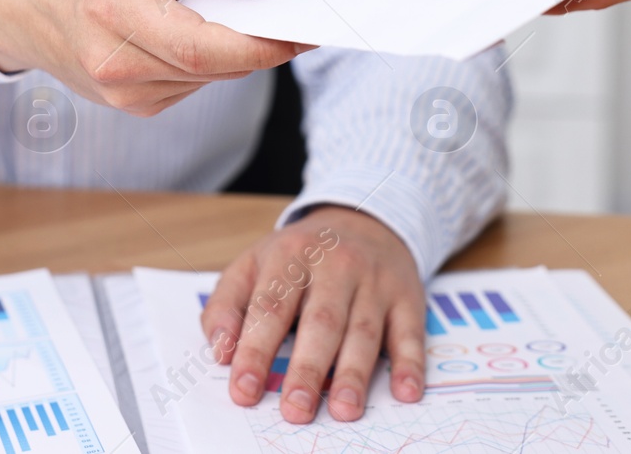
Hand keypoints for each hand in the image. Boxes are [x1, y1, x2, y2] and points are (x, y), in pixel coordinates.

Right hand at [0, 0, 310, 114]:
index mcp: (117, 13)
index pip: (206, 49)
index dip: (263, 44)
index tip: (306, 27)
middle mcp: (115, 65)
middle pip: (215, 68)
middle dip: (260, 41)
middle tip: (291, 9)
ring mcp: (121, 94)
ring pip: (210, 79)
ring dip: (234, 50)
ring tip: (231, 9)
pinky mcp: (132, 106)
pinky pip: (193, 86)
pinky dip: (209, 61)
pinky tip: (195, 31)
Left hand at [203, 206, 425, 423]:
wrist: (362, 220)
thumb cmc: (299, 256)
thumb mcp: (253, 264)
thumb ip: (226, 305)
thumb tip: (219, 353)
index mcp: (290, 255)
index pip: (270, 307)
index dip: (255, 350)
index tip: (243, 391)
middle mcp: (336, 265)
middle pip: (321, 322)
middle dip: (307, 369)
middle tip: (295, 410)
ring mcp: (375, 281)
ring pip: (363, 331)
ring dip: (353, 373)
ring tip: (342, 410)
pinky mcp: (407, 297)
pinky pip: (410, 332)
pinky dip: (410, 363)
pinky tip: (406, 391)